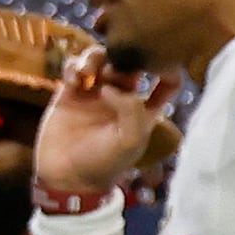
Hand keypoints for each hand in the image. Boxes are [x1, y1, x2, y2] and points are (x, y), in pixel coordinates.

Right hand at [35, 52, 165, 196]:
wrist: (67, 177)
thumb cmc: (104, 163)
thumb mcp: (130, 141)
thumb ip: (132, 111)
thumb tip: (115, 87)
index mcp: (144, 109)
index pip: (167, 82)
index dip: (167, 68)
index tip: (159, 62)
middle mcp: (122, 98)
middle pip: (130, 62)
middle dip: (124, 57)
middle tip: (113, 68)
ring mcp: (94, 93)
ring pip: (101, 59)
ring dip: (96, 57)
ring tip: (88, 73)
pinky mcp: (69, 93)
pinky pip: (75, 68)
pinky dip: (75, 66)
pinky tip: (74, 79)